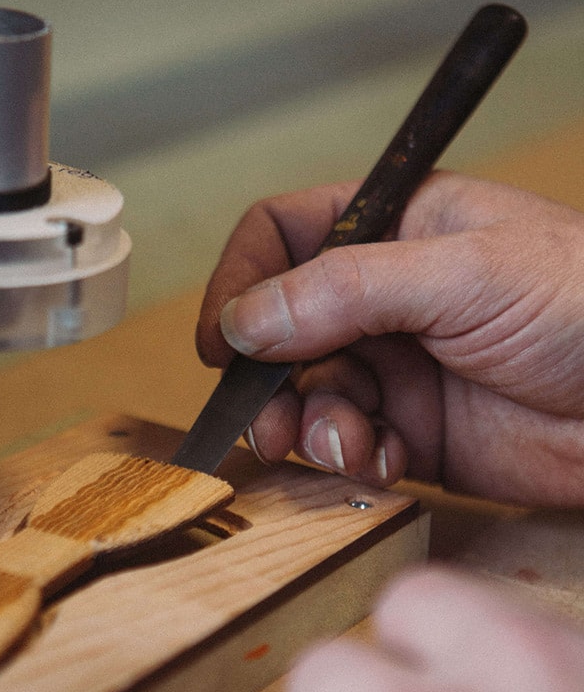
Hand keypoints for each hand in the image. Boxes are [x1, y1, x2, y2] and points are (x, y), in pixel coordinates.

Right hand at [196, 172, 583, 504]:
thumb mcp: (465, 275)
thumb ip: (349, 290)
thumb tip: (248, 319)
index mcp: (399, 229)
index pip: (287, 235)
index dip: (244, 282)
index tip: (226, 341)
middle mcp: (389, 298)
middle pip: (284, 329)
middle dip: (268, 378)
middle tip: (268, 422)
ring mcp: (402, 368)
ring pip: (310, 395)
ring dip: (310, 426)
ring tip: (341, 445)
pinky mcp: (419, 434)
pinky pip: (351, 447)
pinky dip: (351, 460)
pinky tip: (383, 463)